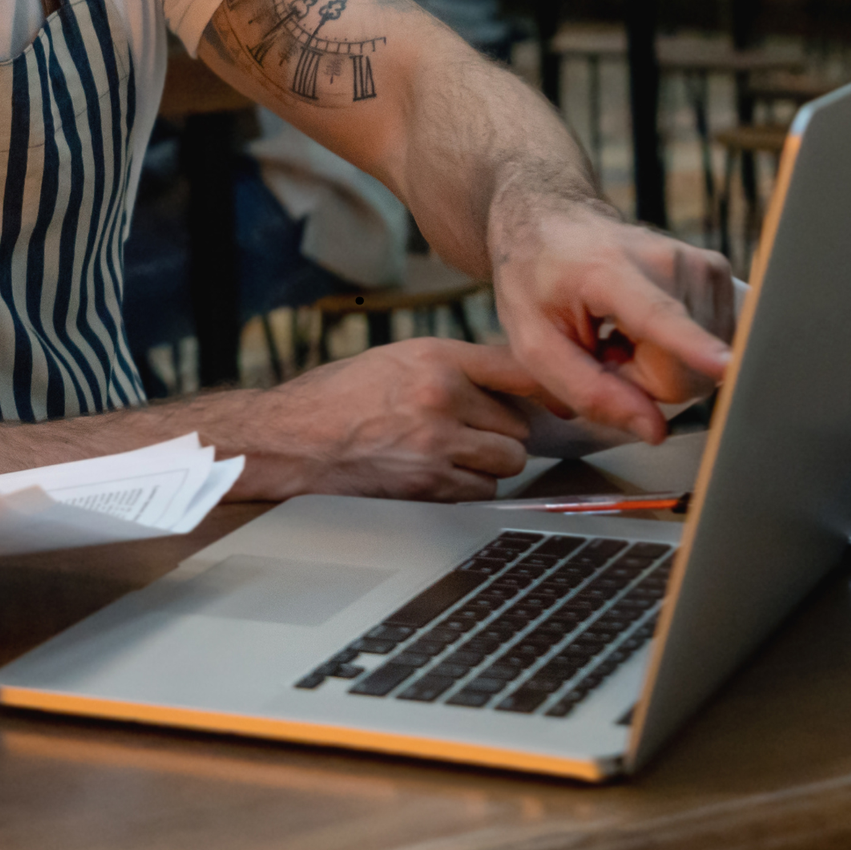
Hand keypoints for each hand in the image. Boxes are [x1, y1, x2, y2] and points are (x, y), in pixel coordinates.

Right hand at [224, 338, 549, 502]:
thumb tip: (505, 386)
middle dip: (501, 434)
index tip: (562, 402)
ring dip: (489, 465)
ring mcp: (437, 443)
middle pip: (519, 426)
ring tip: (450, 456)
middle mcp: (441, 395)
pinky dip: (468, 490)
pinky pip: (481, 492)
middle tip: (471, 435)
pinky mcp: (429, 485)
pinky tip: (435, 476)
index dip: (547, 389)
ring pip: (507, 462)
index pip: (517, 369)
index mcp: (434, 357)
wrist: (288, 440)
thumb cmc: (333, 399)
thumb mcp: (393, 360)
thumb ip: (448, 368)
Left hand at [489, 197, 736, 444]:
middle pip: (681, 370)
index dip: (694, 348)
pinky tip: (643, 327)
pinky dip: (675, 349)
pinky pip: (709, 346)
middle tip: (603, 350)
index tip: (728, 365)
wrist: (552, 220)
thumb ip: (588, 391)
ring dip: (656, 364)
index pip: (659, 317)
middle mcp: (666, 260)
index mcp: (608, 272)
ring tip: (619, 333)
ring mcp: (699, 263)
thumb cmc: (536, 279)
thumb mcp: (533, 344)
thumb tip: (654, 430)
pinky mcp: (717, 272)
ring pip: (698, 365)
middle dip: (641, 379)